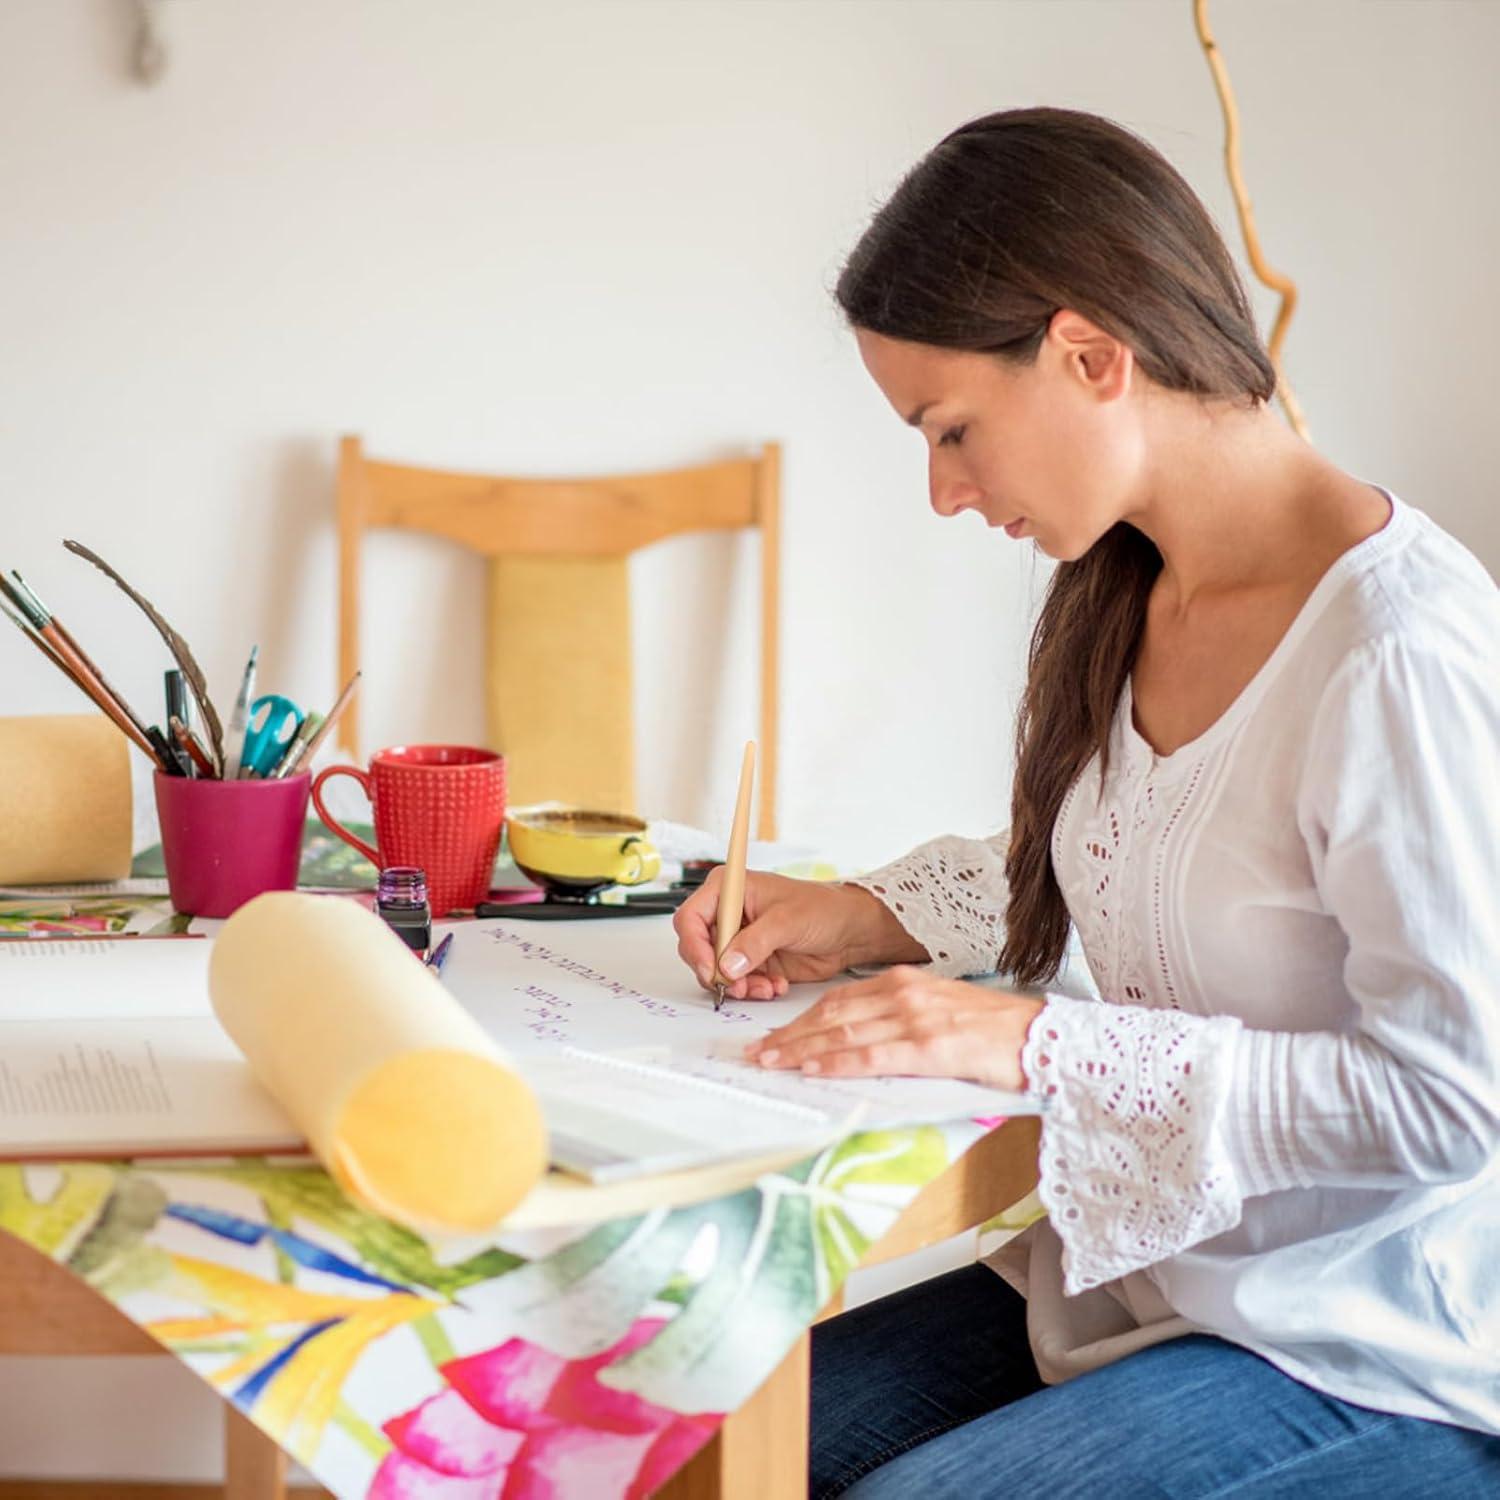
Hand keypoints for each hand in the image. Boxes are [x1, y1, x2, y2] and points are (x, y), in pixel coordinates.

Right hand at [673, 870, 927, 1000]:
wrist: (850, 931)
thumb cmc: (822, 908)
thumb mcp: (787, 921)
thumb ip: (754, 942)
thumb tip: (727, 965)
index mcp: (729, 890)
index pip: (691, 917)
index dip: (695, 945)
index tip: (710, 968)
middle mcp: (728, 914)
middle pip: (697, 948)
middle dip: (715, 971)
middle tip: (737, 985)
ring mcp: (738, 940)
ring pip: (715, 971)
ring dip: (736, 985)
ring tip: (764, 988)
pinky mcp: (750, 962)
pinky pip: (737, 983)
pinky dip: (752, 990)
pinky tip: (776, 985)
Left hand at [745, 965, 1044, 1092]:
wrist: (1041, 1036)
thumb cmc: (993, 1031)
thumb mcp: (938, 1010)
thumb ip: (900, 1018)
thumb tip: (859, 1040)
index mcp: (903, 982)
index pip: (838, 1000)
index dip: (801, 1019)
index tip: (774, 1036)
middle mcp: (903, 994)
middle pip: (831, 1014)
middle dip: (790, 1035)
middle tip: (757, 1052)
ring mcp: (915, 1019)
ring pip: (843, 1034)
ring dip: (801, 1050)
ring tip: (771, 1063)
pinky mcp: (930, 1047)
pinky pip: (871, 1056)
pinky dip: (836, 1063)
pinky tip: (813, 1070)